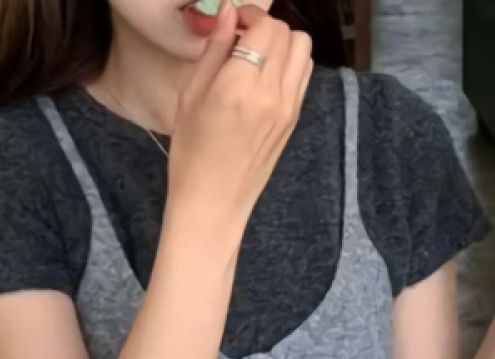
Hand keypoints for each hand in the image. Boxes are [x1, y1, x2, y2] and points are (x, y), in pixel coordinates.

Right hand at [166, 3, 313, 241]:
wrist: (213, 204)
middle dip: (267, 28)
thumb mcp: (190, 97)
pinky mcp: (294, 122)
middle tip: (243, 38)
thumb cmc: (192, 154)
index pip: (266, 27)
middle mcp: (272, 94)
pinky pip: (303, 77)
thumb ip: (214, 50)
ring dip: (284, 44)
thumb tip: (228, 13)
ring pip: (304, 52)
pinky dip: (290, 65)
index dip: (250, 16)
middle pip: (289, 35)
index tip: (234, 23)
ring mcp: (288, 109)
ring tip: (258, 57)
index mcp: (240, 85)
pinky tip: (266, 78)